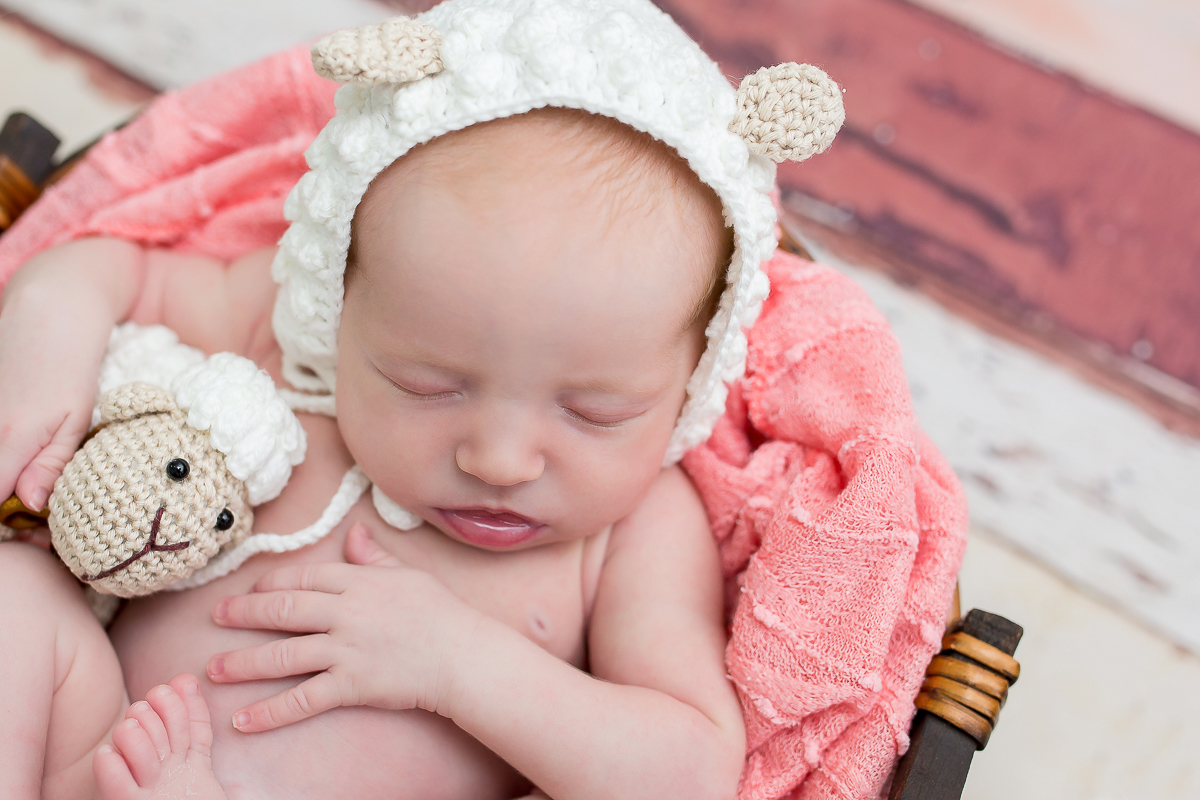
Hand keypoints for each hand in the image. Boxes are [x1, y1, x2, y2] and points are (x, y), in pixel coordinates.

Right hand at [0, 302, 99, 509]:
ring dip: (1, 477)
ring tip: (23, 480)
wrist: (48, 313)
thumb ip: (51, 464)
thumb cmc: (71, 367)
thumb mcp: (76, 419)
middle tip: (31, 507)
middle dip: (4, 503)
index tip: (30, 528)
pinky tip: (13, 454)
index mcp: (9, 439)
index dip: (7, 521)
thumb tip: (29, 505)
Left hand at [206, 523, 484, 731]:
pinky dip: (271, 712)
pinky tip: (245, 720)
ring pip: (284, 656)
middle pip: (283, 610)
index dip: (272, 583)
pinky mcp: (352, 685)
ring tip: (214, 669)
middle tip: (216, 617)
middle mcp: (346, 612)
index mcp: (359, 581)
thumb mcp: (408, 574)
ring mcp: (347, 650)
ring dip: (244, 664)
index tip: (251, 589)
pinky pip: (304, 699)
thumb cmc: (441, 613)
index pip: (304, 576)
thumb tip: (354, 533)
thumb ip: (375, 557)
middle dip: (244, 614)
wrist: (463, 656)